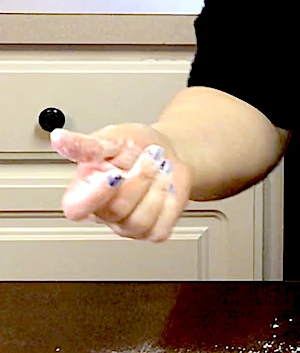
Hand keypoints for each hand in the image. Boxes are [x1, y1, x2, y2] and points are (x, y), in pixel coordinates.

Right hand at [50, 124, 190, 241]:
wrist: (169, 151)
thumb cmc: (134, 146)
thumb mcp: (112, 137)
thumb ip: (86, 144)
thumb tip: (58, 138)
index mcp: (84, 191)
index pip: (76, 208)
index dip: (94, 196)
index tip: (114, 175)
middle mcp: (103, 213)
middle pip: (116, 211)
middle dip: (139, 178)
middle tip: (150, 156)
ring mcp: (127, 225)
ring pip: (139, 221)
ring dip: (157, 188)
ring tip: (159, 168)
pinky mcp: (152, 231)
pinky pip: (161, 227)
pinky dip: (171, 203)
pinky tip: (166, 187)